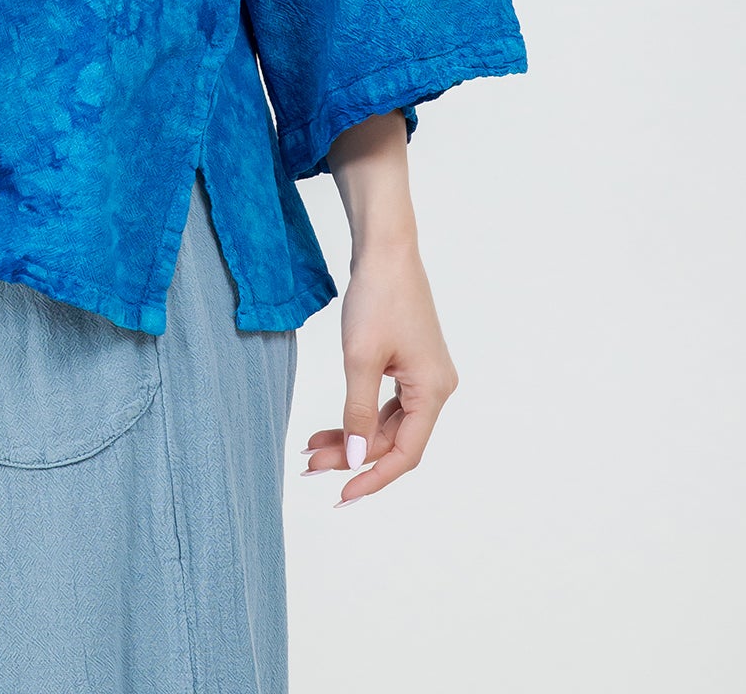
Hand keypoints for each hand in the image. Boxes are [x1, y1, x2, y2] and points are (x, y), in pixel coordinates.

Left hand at [296, 234, 457, 506]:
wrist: (384, 249)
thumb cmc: (377, 298)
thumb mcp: (360, 359)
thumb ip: (358, 413)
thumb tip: (358, 459)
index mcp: (432, 391)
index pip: (405, 453)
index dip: (374, 478)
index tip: (341, 496)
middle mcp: (435, 387)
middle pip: (393, 440)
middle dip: (352, 455)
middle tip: (310, 466)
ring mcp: (423, 375)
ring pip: (386, 423)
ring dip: (352, 437)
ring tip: (312, 450)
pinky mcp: (408, 362)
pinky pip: (385, 403)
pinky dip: (358, 414)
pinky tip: (331, 427)